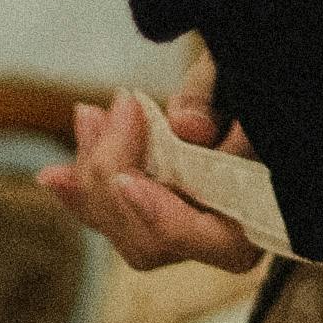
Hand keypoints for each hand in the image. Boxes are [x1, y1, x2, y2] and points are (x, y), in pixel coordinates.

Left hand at [35, 48, 263, 272]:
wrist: (257, 87)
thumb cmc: (258, 86)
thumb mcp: (244, 81)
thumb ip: (221, 100)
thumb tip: (185, 126)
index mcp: (267, 217)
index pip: (215, 240)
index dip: (165, 217)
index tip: (126, 182)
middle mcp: (227, 238)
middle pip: (154, 241)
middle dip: (117, 178)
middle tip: (118, 108)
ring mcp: (188, 233)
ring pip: (126, 232)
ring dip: (94, 176)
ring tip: (90, 116)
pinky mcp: (158, 217)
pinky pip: (113, 219)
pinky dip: (84, 192)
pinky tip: (55, 175)